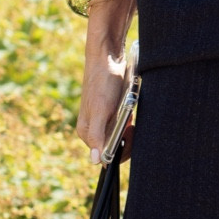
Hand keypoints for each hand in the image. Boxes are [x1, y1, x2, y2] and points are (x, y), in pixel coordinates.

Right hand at [75, 38, 131, 161]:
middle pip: (115, 147)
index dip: (121, 150)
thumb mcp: (101, 110)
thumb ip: (97, 136)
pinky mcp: (112, 112)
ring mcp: (103, 120)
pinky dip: (130, 121)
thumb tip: (95, 160)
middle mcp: (94, 129)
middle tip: (131, 123)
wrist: (109, 57)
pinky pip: (124, 124)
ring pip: (121, 136)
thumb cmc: (102, 83)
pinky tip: (131, 111)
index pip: (106, 156)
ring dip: (130, 129)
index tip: (129, 133)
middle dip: (127, 139)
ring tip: (130, 113)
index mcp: (87, 132)